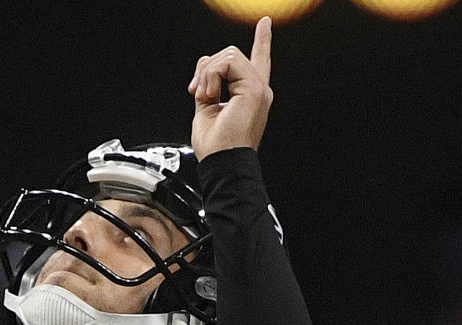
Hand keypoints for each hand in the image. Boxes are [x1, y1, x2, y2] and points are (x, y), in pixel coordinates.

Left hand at [188, 18, 272, 160]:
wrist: (221, 163)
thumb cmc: (216, 148)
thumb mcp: (206, 110)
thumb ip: (208, 86)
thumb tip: (204, 64)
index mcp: (249, 96)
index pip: (258, 62)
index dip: (262, 41)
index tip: (265, 24)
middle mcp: (258, 90)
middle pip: (230, 55)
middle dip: (206, 69)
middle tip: (196, 93)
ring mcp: (258, 88)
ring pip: (227, 55)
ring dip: (206, 74)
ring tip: (203, 97)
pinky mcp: (253, 88)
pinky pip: (226, 62)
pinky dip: (210, 76)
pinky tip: (208, 95)